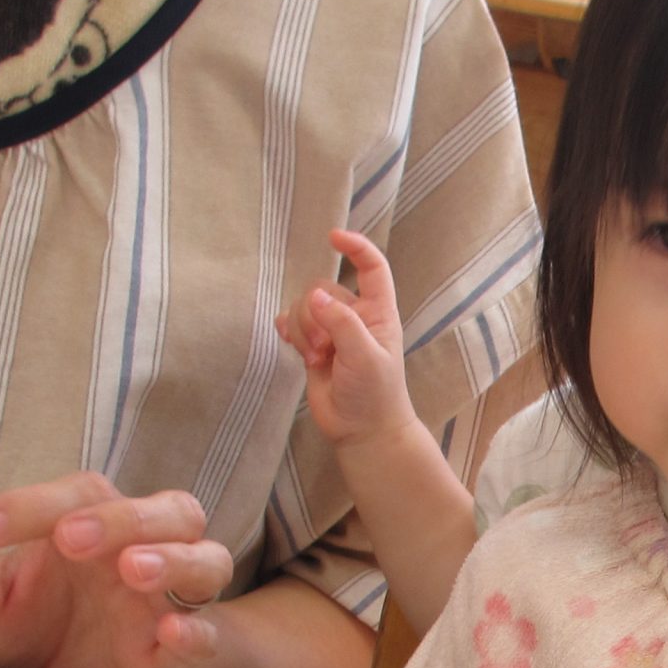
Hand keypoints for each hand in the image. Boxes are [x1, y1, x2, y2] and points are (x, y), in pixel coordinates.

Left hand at [0, 473, 234, 667]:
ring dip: (173, 559)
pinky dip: (196, 633)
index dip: (30, 505)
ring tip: (131, 570)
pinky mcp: (173, 658)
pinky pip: (204, 637)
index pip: (78, 494)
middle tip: (70, 539)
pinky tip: (173, 632)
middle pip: (169, 512)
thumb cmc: (23, 626)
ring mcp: (164, 604)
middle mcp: (140, 551)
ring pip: (207, 561)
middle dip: (121, 519)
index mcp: (89, 523)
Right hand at [275, 227, 422, 451]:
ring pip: (303, 307)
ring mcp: (332, 332)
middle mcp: (355, 317)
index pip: (372, 268)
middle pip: (322, 289)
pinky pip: (292, 324)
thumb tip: (315, 298)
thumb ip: (341, 324)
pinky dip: (289, 331)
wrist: (363, 431)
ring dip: (303, 329)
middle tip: (323, 349)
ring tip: (315, 359)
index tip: (333, 237)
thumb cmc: (375, 393)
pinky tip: (293, 345)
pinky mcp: (313, 347)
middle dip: (314, 315)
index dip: (356, 247)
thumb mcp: (364, 356)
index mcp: (378, 313)